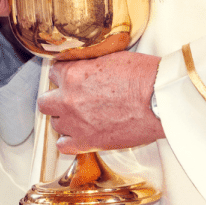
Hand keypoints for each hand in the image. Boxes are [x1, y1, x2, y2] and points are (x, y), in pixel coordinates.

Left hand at [37, 52, 164, 153]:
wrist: (159, 102)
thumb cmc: (144, 78)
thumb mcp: (112, 58)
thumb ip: (91, 65)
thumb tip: (87, 67)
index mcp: (73, 75)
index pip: (53, 73)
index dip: (64, 76)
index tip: (71, 79)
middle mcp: (68, 99)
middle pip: (45, 102)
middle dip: (57, 99)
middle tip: (72, 99)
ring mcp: (75, 123)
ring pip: (55, 124)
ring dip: (66, 120)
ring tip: (82, 117)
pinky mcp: (87, 142)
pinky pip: (63, 146)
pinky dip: (69, 141)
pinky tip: (80, 134)